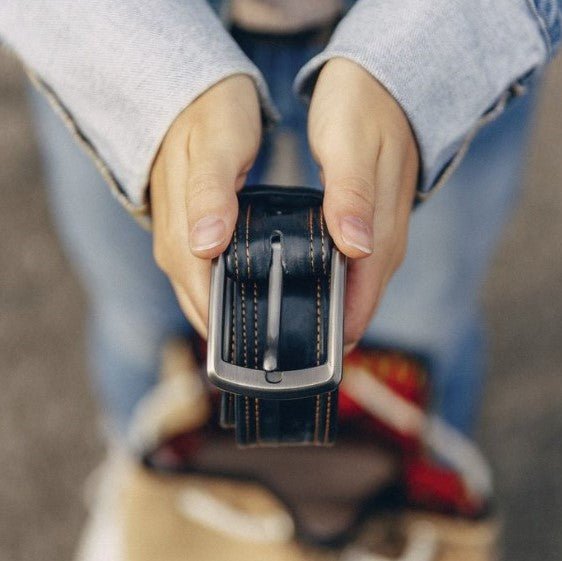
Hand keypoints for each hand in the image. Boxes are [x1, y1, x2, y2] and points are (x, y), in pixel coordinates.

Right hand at [150, 74, 261, 335]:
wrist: (189, 97)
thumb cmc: (208, 119)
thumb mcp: (215, 148)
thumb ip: (210, 196)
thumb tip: (206, 247)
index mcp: (181, 235)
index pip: (204, 300)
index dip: (235, 332)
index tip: (271, 355)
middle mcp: (177, 251)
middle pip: (205, 309)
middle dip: (239, 336)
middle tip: (285, 356)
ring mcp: (182, 249)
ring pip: (206, 300)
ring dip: (236, 321)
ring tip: (277, 340)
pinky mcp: (191, 242)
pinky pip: (209, 281)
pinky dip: (233, 297)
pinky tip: (258, 302)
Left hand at [308, 57, 418, 349]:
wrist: (382, 84)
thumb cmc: (362, 111)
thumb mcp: (351, 147)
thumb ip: (352, 198)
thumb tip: (356, 249)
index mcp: (379, 235)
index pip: (360, 304)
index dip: (333, 338)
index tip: (300, 363)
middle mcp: (381, 246)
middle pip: (355, 307)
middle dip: (322, 335)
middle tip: (277, 354)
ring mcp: (374, 239)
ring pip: (351, 292)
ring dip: (322, 313)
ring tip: (281, 331)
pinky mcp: (365, 230)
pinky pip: (347, 271)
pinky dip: (323, 286)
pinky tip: (296, 289)